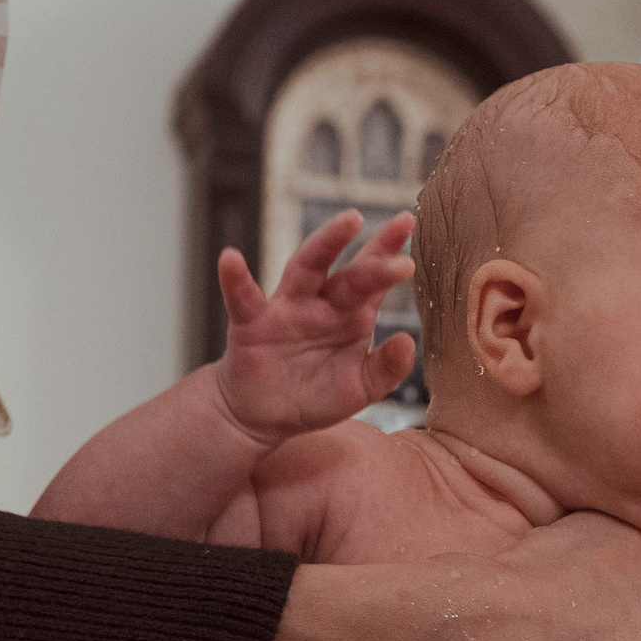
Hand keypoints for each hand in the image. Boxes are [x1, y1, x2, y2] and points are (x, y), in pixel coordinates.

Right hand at [213, 209, 418, 443]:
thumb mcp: (360, 388)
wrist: (266, 418)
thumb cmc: (315, 396)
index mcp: (351, 315)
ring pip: (306, 269)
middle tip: (402, 227)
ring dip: (326, 244)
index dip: (391, 253)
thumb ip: (386, 368)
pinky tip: (231, 259)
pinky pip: (243, 298)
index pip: (374, 281)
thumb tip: (408, 341)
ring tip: (348, 222)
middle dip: (376, 253)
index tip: (409, 223)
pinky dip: (235, 279)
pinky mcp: (252, 324)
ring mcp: (287, 309)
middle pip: (350, 273)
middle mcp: (322, 304)